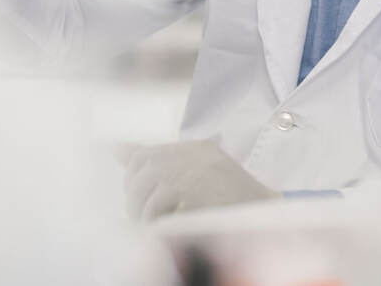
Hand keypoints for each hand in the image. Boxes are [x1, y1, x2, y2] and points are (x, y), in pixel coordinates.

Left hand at [118, 140, 281, 220]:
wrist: (266, 219)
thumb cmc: (232, 198)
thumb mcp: (200, 168)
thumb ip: (158, 158)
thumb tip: (114, 147)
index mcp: (193, 148)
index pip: (142, 158)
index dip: (134, 182)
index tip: (139, 201)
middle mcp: (190, 158)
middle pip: (140, 178)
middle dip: (136, 204)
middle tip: (143, 222)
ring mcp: (191, 177)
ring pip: (146, 199)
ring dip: (146, 220)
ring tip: (156, 231)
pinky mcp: (193, 200)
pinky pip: (159, 215)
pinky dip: (157, 228)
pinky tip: (168, 233)